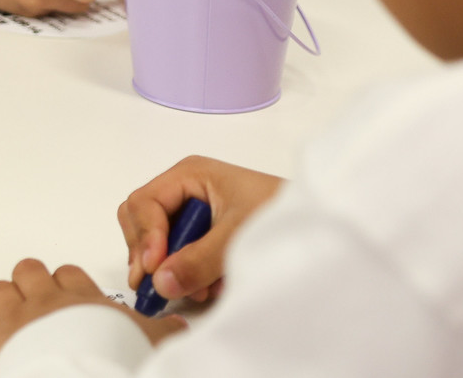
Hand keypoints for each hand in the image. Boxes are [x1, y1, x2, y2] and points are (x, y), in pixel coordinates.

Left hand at [0, 258, 185, 375]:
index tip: (68, 289)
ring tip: (3, 306)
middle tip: (35, 295)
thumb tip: (180, 330)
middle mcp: (47, 303)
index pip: (72, 275)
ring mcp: (14, 322)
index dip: (67, 282)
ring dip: (1, 298)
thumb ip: (164, 336)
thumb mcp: (153, 348)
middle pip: (30, 272)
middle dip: (31, 281)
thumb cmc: (117, 366)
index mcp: (84, 301)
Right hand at [118, 156, 284, 305]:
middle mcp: (185, 189)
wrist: (320, 222)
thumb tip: (160, 283)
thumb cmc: (278, 214)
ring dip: (170, 267)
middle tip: (157, 286)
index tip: (154, 270)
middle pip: (141, 220)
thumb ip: (198, 260)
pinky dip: (187, 272)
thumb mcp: (236, 236)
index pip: (144, 203)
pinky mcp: (205, 232)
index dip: (145, 237)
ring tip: (197, 288)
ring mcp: (193, 210)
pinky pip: (179, 252)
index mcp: (189, 175)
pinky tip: (208, 285)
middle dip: (149, 254)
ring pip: (158, 240)